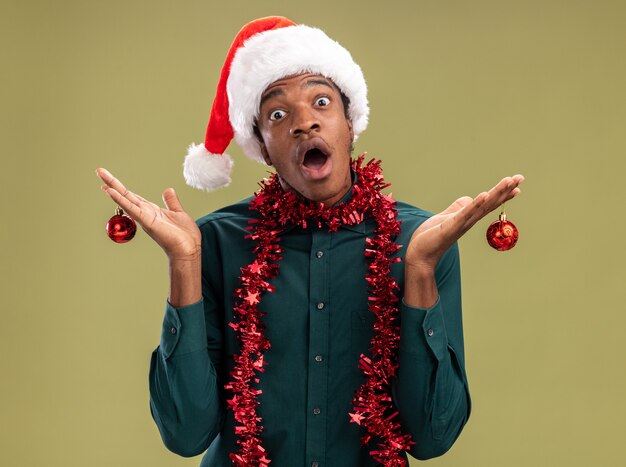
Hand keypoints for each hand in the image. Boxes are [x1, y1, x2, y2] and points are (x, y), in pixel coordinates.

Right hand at [96, 168, 200, 259]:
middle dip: (112, 183)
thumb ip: (171, 202)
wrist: (188, 250)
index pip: (133, 197)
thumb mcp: (178, 213)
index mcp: (151, 210)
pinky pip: (132, 208)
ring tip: (101, 177)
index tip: (109, 181)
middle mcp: (145, 213)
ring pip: (126, 199)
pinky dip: (121, 200)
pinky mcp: (147, 221)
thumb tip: (168, 189)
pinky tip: (111, 192)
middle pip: (126, 195)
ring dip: (113, 187)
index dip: (121, 189)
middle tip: (99, 171)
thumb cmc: (184, 236)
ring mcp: (145, 217)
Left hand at [406, 174, 524, 273]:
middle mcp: (468, 221)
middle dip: (505, 190)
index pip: (488, 203)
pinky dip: (475, 205)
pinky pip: (465, 214)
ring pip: (482, 206)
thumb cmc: (431, 238)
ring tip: (508, 181)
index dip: (502, 194)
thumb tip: (468, 198)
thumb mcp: (445, 218)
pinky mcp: (450, 227)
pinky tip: (485, 195)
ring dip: (496, 193)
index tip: (516, 184)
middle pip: (490, 203)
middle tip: (520, 177)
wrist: (420, 256)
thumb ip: (457, 209)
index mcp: (467, 218)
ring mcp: (461, 224)